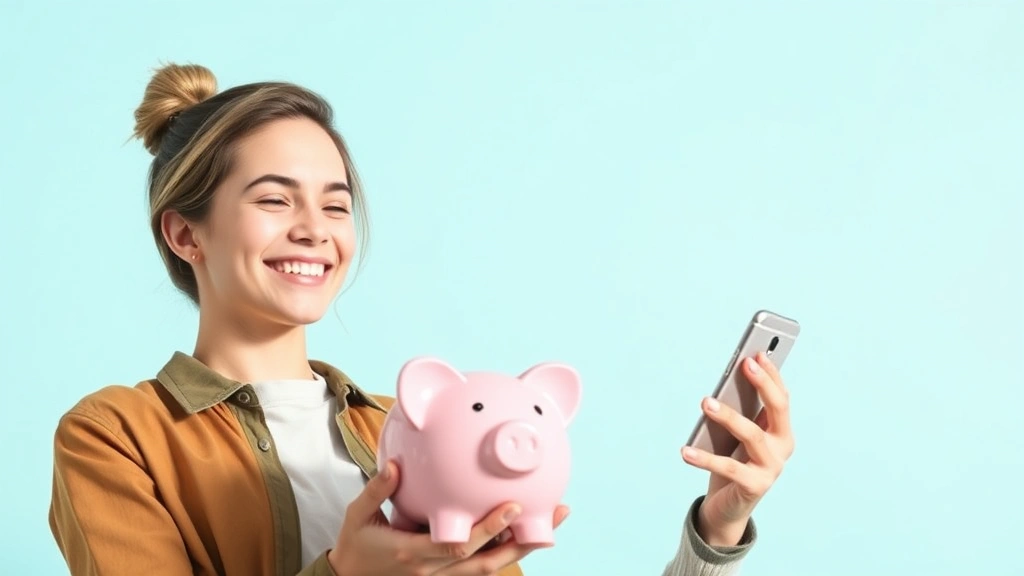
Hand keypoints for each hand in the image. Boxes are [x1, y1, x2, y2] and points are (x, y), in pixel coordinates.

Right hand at [328, 460, 569, 575]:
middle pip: (486, 563)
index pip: (459, 545)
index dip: (489, 530)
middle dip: (522, 541)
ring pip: (488, 570)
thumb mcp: (359, 515)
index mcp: (413, 552)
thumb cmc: (355, 545)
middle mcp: (433, 570)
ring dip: (521, 550)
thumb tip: (395, 464)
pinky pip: (479, 569)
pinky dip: (503, 554)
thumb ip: (378, 490)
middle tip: (554, 514)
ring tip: (550, 526)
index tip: (514, 507)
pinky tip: (522, 535)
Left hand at [681, 352, 794, 545]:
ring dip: (728, 416)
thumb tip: (724, 382)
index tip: (756, 353)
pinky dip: (705, 458)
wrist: (728, 507)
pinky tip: (685, 451)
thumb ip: (738, 411)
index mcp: (781, 430)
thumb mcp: (735, 433)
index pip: (782, 397)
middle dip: (763, 384)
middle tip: (744, 364)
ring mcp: (772, 468)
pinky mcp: (755, 486)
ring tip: (705, 402)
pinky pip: (728, 468)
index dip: (771, 374)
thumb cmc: (732, 460)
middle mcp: (783, 447)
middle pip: (778, 409)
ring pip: (751, 435)